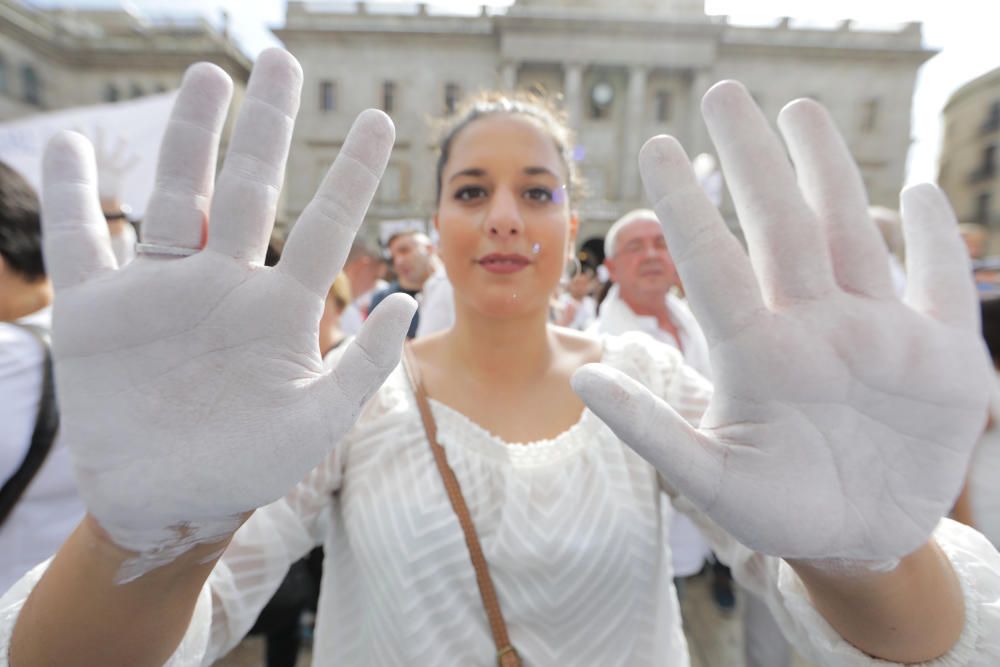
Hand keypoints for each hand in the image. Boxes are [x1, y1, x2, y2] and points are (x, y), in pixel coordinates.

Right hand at [41, 49, 414, 580]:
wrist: (171, 503)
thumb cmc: (250, 466)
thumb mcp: (318, 422)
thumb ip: (363, 367)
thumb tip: (401, 305)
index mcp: (281, 309)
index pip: (324, 224)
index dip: (352, 172)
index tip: (379, 119)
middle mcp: (225, 285)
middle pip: (250, 187)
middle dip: (267, 126)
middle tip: (281, 60)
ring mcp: (163, 291)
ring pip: (177, 194)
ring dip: (191, 136)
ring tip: (209, 77)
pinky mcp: (99, 311)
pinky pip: (80, 240)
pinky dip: (72, 196)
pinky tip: (70, 148)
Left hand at [573, 82, 991, 564]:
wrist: (855, 541)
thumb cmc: (775, 509)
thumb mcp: (709, 479)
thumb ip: (653, 430)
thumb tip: (585, 379)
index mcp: (757, 355)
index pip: (715, 264)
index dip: (687, 208)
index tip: (651, 146)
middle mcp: (812, 328)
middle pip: (781, 227)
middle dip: (754, 161)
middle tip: (721, 94)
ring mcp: (878, 336)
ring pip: (851, 234)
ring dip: (828, 171)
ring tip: (799, 111)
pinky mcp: (941, 359)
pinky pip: (942, 287)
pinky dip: (939, 244)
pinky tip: (923, 193)